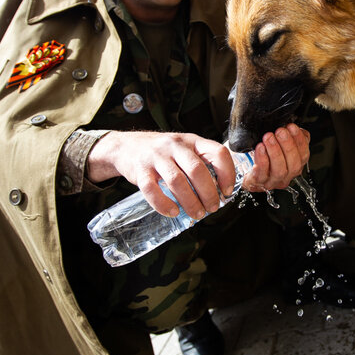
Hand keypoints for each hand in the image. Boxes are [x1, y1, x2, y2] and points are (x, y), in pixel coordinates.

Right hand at [87, 131, 235, 219]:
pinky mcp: (140, 170)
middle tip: (212, 208)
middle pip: (197, 170)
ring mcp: (156, 157)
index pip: (217, 153)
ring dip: (190, 202)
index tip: (227, 191)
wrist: (127, 147)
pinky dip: (164, 204)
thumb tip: (221, 191)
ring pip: (177, 181)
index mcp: (192, 141)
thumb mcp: (185, 149)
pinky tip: (173, 212)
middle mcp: (175, 146)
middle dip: (208, 193)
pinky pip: (152, 189)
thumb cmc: (163, 153)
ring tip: (196, 213)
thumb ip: (202, 164)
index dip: (227, 173)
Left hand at [242, 123, 309, 191]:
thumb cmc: (262, 153)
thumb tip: (295, 127)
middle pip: (294, 165)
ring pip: (279, 170)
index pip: (304, 155)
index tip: (292, 127)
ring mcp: (272, 181)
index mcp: (294, 165)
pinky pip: (261, 172)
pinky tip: (260, 147)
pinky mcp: (257, 182)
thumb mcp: (278, 142)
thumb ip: (289, 137)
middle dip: (288, 145)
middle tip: (280, 131)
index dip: (300, 141)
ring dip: (275, 152)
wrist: (242, 166)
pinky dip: (262, 159)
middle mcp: (286, 175)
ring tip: (269, 137)